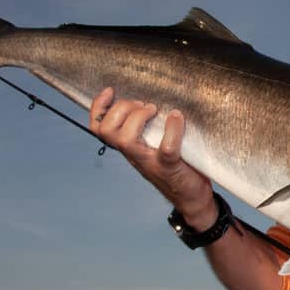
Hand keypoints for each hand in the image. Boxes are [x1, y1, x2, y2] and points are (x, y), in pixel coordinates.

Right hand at [89, 87, 216, 228]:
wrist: (192, 198)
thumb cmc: (178, 166)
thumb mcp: (158, 143)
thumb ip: (152, 126)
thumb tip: (156, 95)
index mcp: (129, 147)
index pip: (99, 128)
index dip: (98, 108)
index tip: (110, 90)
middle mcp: (134, 154)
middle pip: (107, 131)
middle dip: (121, 109)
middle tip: (145, 106)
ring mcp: (150, 162)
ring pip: (125, 140)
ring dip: (137, 118)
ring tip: (154, 111)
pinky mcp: (170, 167)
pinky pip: (166, 149)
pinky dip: (172, 130)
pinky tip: (177, 118)